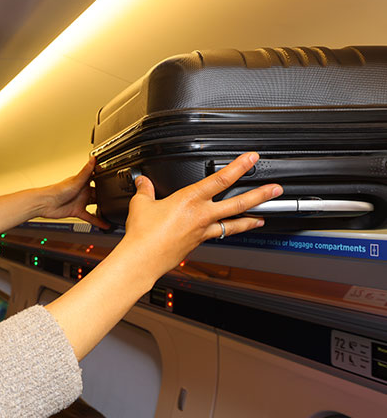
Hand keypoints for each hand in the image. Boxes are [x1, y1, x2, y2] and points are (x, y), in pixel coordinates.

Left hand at [39, 156, 110, 228]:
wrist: (45, 204)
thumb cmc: (57, 190)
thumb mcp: (76, 180)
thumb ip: (86, 171)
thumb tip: (93, 158)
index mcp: (83, 182)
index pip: (97, 179)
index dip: (105, 178)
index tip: (115, 178)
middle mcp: (83, 191)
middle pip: (98, 193)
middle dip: (106, 195)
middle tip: (118, 198)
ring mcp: (80, 201)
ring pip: (95, 205)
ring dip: (103, 208)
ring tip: (114, 211)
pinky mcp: (77, 211)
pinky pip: (90, 217)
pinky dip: (98, 221)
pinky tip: (105, 225)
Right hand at [116, 152, 281, 276]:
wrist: (143, 259)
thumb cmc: (143, 235)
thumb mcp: (141, 205)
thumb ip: (145, 190)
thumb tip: (142, 181)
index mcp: (189, 200)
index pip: (220, 179)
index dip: (239, 167)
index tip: (251, 158)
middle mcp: (201, 215)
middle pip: (238, 203)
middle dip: (260, 194)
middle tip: (275, 189)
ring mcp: (203, 231)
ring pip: (234, 224)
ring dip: (251, 220)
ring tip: (263, 217)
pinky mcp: (199, 243)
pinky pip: (219, 235)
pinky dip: (228, 231)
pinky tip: (231, 231)